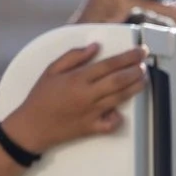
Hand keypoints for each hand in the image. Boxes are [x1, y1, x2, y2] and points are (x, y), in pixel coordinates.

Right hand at [2, 43, 147, 153]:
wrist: (31, 127)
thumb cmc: (40, 97)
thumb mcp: (51, 70)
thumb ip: (73, 56)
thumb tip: (95, 47)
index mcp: (77, 79)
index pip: (109, 64)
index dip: (128, 57)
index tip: (140, 51)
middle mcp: (87, 95)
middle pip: (119, 80)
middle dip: (136, 70)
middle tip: (144, 63)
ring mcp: (91, 113)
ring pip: (119, 98)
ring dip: (134, 87)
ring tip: (143, 79)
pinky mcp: (91, 128)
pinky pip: (111, 124)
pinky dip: (119, 118)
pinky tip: (121, 110)